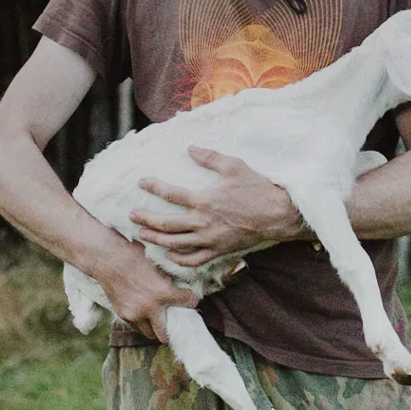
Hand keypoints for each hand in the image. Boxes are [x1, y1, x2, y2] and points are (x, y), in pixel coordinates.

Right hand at [95, 243, 199, 344]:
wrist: (107, 257)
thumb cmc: (134, 255)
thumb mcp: (158, 264)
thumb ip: (169, 281)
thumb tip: (178, 288)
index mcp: (163, 292)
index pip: (189, 302)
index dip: (191, 299)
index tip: (189, 297)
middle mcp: (150, 308)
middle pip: (166, 334)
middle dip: (173, 329)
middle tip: (174, 322)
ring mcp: (134, 314)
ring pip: (150, 334)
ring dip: (156, 328)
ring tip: (158, 319)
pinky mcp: (123, 315)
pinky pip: (136, 327)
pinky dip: (142, 323)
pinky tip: (144, 314)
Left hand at [131, 148, 302, 266]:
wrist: (279, 215)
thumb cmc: (258, 189)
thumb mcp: (234, 166)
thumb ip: (210, 157)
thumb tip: (190, 148)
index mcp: (204, 200)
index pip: (170, 194)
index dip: (153, 186)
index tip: (142, 181)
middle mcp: (203, 222)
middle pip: (165, 224)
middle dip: (145, 219)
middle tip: (131, 214)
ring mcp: (210, 239)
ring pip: (175, 244)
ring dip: (155, 240)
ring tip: (142, 234)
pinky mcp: (219, 251)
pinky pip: (194, 260)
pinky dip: (179, 260)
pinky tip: (169, 255)